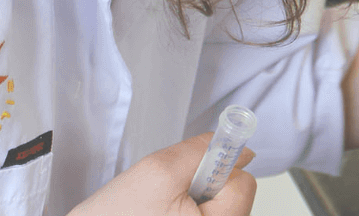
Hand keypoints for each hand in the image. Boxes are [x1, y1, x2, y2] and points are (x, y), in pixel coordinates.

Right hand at [69, 132, 256, 215]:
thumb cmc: (115, 215)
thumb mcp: (160, 171)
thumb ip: (203, 152)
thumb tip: (241, 149)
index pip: (243, 184)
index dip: (217, 168)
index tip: (194, 171)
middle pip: (234, 193)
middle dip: (205, 183)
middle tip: (170, 194)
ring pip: (219, 202)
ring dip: (195, 195)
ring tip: (162, 206)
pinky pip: (203, 212)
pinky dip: (186, 207)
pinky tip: (163, 213)